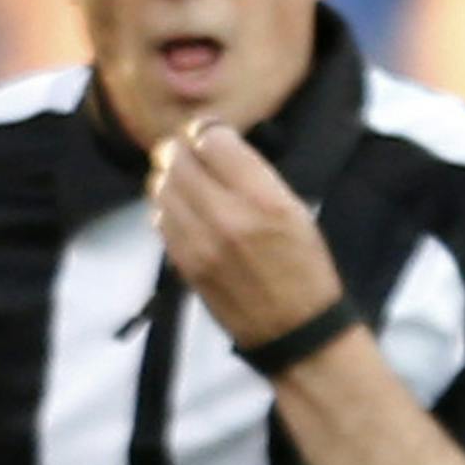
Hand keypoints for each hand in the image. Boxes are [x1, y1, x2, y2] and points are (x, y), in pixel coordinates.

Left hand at [150, 120, 346, 353]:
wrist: (297, 332)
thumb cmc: (304, 270)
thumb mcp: (296, 211)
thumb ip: (254, 174)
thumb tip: (214, 143)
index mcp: (264, 199)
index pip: (211, 138)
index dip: (209, 133)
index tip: (214, 140)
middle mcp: (227, 217)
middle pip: (177, 157)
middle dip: (183, 151)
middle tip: (194, 157)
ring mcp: (200, 243)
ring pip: (160, 185)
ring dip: (171, 178)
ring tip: (190, 186)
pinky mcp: (184, 264)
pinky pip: (159, 217)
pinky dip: (169, 209)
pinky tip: (187, 215)